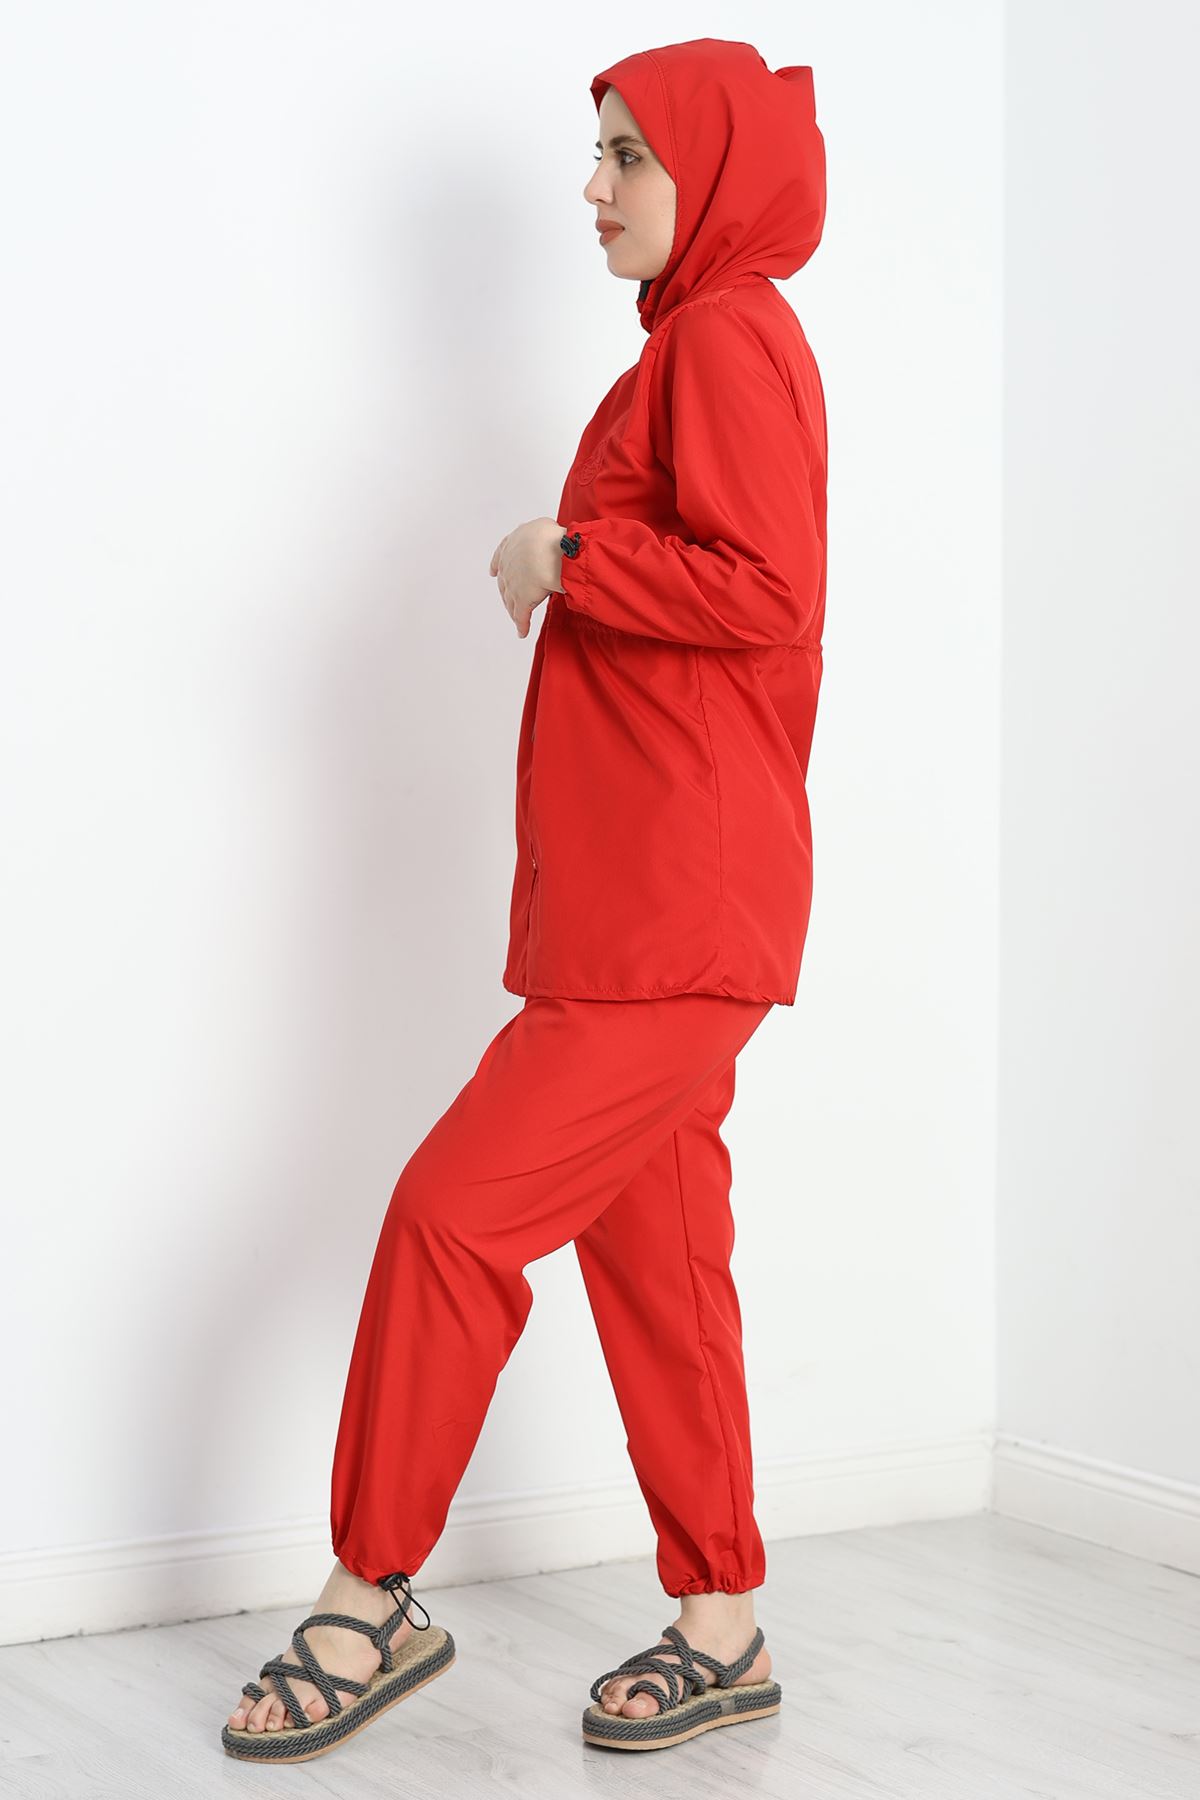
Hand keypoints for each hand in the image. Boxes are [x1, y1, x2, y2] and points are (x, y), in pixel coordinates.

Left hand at [489, 518, 564, 638]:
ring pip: (510, 600)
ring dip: (513, 609)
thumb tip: (548, 536)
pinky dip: (522, 625)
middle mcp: (508, 565)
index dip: (497, 565)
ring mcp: (513, 584)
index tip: (493, 571)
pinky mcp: (522, 601)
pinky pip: (521, 616)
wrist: (550, 552)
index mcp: (512, 545)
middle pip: (505, 582)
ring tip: (517, 618)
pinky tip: (522, 632)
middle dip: (507, 591)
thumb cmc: (550, 537)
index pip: (501, 556)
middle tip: (510, 599)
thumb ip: (541, 533)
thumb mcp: (543, 527)